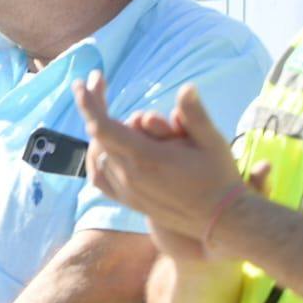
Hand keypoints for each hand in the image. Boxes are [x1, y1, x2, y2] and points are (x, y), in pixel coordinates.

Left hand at [74, 71, 241, 237]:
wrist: (219, 220)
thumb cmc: (218, 176)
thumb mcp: (213, 141)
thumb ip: (194, 114)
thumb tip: (187, 87)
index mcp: (146, 158)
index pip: (103, 127)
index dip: (89, 102)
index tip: (82, 82)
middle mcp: (129, 175)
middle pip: (99, 135)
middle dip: (97, 106)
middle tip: (100, 84)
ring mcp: (126, 191)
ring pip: (97, 152)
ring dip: (100, 130)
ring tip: (104, 110)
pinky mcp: (128, 201)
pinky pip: (99, 176)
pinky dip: (96, 156)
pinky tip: (102, 145)